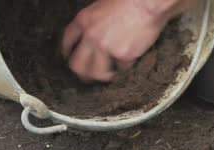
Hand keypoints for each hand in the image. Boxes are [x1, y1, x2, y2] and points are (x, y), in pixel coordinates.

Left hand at [62, 0, 195, 81]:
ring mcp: (107, 48)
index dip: (67, 53)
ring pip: (97, 73)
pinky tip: (128, 65)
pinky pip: (121, 69)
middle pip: (77, 65)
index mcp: (83, 20)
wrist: (147, 3)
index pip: (67, 41)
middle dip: (82, 74)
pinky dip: (125, 69)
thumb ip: (93, 21)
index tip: (70, 58)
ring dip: (103, 76)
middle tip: (89, 77)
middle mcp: (91, 36)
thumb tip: (94, 33)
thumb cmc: (128, 0)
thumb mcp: (101, 5)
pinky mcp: (124, 56)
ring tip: (110, 75)